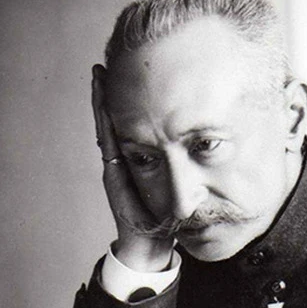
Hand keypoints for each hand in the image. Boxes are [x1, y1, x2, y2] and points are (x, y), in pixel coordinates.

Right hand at [92, 64, 173, 271]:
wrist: (151, 241)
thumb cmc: (165, 217)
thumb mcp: (180, 186)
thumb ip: (185, 168)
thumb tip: (208, 149)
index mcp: (137, 159)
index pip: (129, 125)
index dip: (126, 103)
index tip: (128, 77)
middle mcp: (123, 159)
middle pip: (113, 119)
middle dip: (108, 93)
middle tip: (104, 66)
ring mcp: (115, 165)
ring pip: (106, 126)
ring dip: (101, 101)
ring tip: (98, 76)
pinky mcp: (113, 174)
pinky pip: (108, 143)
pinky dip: (104, 123)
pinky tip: (103, 105)